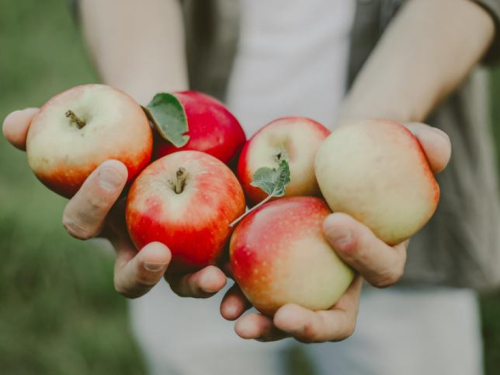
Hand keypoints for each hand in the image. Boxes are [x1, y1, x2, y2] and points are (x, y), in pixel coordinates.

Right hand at [3, 108, 226, 298]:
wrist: (172, 131)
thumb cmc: (128, 128)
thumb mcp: (97, 122)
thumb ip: (53, 126)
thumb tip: (16, 123)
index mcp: (102, 221)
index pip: (83, 225)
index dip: (91, 201)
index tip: (114, 167)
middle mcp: (134, 245)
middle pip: (128, 279)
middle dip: (140, 272)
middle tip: (158, 254)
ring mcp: (175, 253)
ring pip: (178, 284)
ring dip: (193, 284)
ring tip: (212, 277)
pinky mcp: (210, 246)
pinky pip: (218, 265)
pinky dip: (228, 269)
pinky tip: (240, 263)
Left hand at [220, 122, 451, 342]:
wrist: (328, 155)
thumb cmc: (366, 150)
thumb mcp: (398, 138)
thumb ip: (425, 143)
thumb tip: (437, 148)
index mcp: (378, 255)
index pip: (381, 270)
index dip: (364, 254)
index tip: (333, 221)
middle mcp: (341, 278)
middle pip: (332, 318)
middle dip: (309, 324)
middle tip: (283, 316)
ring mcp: (304, 277)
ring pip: (287, 314)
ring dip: (262, 321)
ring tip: (235, 315)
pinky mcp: (272, 264)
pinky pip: (254, 286)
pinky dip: (235, 290)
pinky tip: (213, 280)